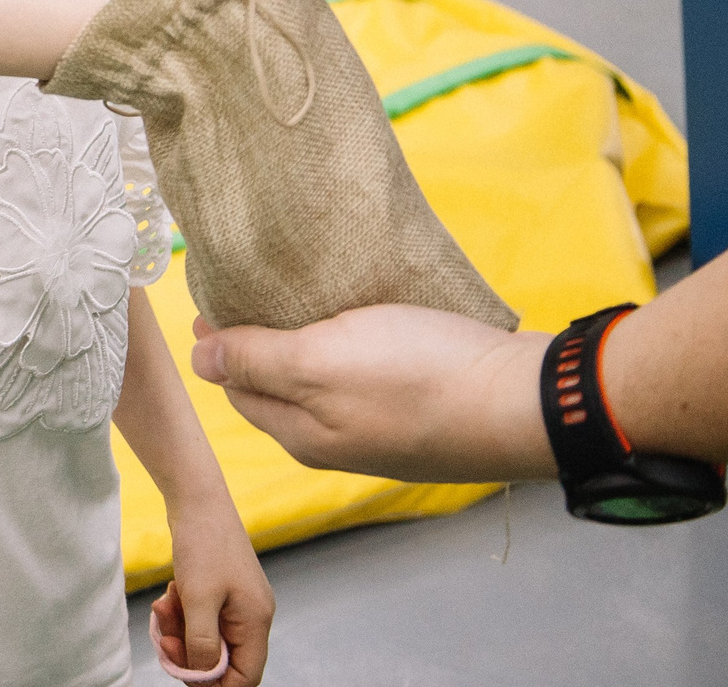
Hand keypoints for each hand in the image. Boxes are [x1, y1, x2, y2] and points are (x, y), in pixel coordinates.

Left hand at [154, 490, 271, 685]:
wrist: (196, 497)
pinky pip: (200, 617)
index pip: (246, 676)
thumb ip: (202, 644)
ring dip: (180, 631)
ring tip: (163, 608)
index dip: (215, 684)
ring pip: (207, 638)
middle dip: (189, 653)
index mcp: (256, 621)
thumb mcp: (197, 599)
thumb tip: (203, 677)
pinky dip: (182, 613)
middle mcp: (252, 616)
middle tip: (163, 638)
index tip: (182, 672)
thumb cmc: (202, 543)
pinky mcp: (219, 591)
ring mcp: (236, 603)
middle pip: (223, 660)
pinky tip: (169, 596)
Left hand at [191, 306, 554, 482]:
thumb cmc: (420, 378)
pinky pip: (371, 374)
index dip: (222, 341)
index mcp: (303, 434)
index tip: (216, 294)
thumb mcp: (320, 362)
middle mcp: (339, 440)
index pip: (238, 386)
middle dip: (259, 343)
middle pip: (279, 386)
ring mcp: (385, 429)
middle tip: (252, 286)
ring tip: (303, 293)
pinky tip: (363, 316)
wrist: (529, 402)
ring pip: (327, 380)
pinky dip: (355, 344)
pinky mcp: (425, 408)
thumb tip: (199, 361)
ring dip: (309, 340)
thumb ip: (258, 362)